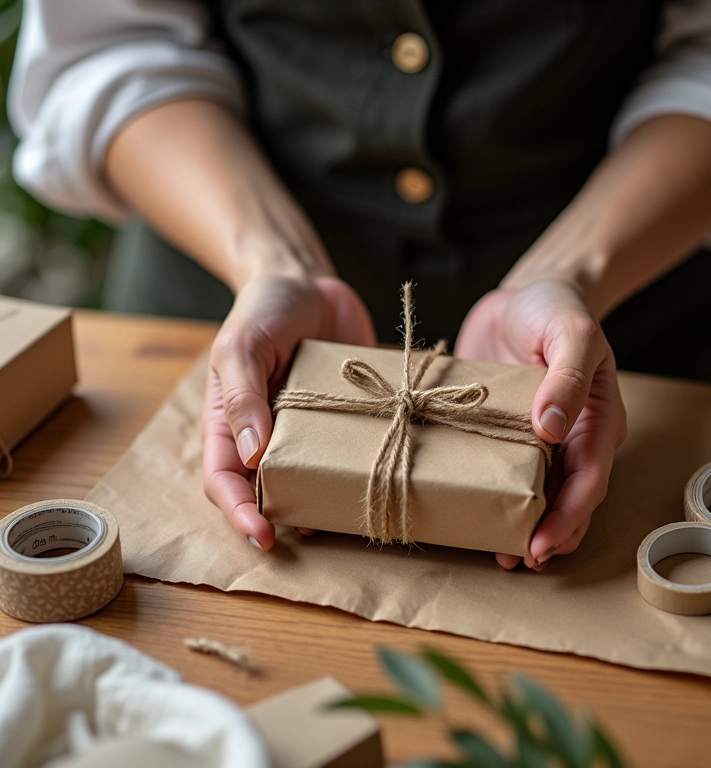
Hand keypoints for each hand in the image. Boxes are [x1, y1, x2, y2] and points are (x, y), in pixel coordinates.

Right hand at [202, 276, 376, 548]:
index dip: (238, 512)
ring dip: (322, 500)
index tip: (262, 535)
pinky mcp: (342, 418)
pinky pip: (346, 452)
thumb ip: (242, 396)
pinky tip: (372, 478)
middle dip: (281, 517)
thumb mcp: (242, 346)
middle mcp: (266, 435)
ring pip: (309, 479)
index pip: (223, 479)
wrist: (309, 284)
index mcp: (229, 423)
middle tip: (307, 534)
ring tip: (342, 514)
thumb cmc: (263, 312)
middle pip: (266, 490)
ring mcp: (306, 430)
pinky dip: (354, 469)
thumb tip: (250, 455)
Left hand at [455, 279, 626, 569]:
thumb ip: (568, 376)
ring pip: (537, 493)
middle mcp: (569, 438)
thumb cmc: (555, 309)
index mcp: (596, 419)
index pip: (589, 479)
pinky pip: (502, 469)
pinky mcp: (503, 431)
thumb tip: (550, 428)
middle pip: (567, 499)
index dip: (569, 516)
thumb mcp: (570, 333)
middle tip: (517, 560)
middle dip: (548, 535)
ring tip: (498, 552)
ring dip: (522, 525)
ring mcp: (536, 439)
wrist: (522, 295)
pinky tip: (477, 512)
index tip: (541, 544)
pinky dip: (494, 495)